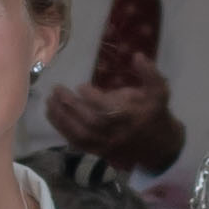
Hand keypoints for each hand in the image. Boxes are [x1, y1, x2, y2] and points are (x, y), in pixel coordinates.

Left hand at [44, 61, 181, 175]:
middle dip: (70, 106)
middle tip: (56, 90)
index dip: (92, 98)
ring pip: (80, 134)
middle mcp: (116, 132)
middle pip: (89, 122)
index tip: (80, 86)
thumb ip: (150, 73)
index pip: (108, 109)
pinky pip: (77, 143)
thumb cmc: (155, 113)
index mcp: (130, 116)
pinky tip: (53, 116)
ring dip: (61, 118)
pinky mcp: (99, 152)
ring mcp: (106, 144)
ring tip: (49, 102)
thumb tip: (137, 56)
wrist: (159, 146)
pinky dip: (63, 130)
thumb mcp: (159, 91)